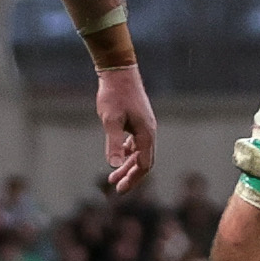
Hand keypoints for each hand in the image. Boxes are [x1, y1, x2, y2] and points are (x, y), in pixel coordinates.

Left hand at [92, 59, 154, 194]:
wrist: (119, 71)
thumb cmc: (114, 94)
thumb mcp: (110, 120)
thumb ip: (113, 143)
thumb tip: (114, 165)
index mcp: (146, 133)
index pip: (144, 164)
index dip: (133, 178)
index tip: (120, 189)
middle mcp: (149, 131)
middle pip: (144, 160)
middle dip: (131, 176)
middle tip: (117, 188)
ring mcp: (144, 125)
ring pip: (139, 152)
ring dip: (128, 165)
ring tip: (113, 177)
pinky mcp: (138, 119)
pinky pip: (136, 142)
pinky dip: (128, 152)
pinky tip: (118, 156)